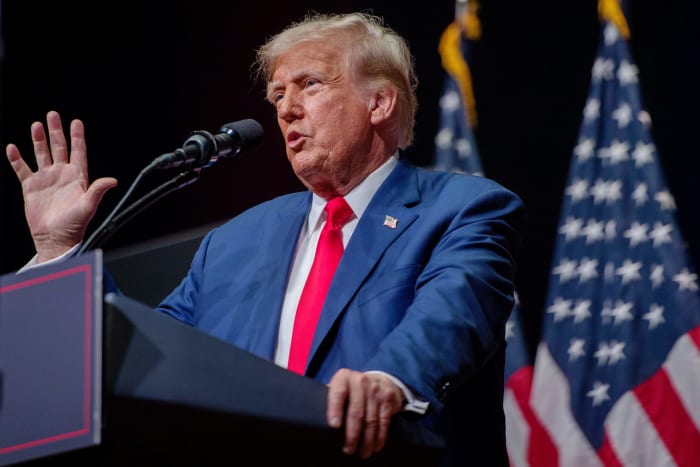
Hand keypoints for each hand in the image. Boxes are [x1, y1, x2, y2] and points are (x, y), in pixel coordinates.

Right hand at [6, 110, 116, 262]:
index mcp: (77, 177)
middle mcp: (61, 175)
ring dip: (38, 140)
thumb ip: (98, 191)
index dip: (77, 137)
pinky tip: (13, 148)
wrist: (55, 239)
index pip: (78, 151)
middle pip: (58, 148)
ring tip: (36, 125)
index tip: (76, 122)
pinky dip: (17, 159)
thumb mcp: (88, 206)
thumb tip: (112, 180)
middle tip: (52, 115)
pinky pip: (22, 169)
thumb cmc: (74, 225)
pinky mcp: (31, 187)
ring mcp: (46, 179)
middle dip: (56, 131)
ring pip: (41, 154)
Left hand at [327, 368, 403, 458]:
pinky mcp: (387, 398)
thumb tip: (319, 421)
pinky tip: (375, 446)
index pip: (338, 394)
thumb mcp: (339, 388)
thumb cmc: (352, 390)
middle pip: (356, 412)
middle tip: (348, 449)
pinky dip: (379, 437)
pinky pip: (383, 421)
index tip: (334, 426)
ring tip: (362, 452)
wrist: (378, 381)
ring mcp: (375, 389)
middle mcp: (360, 381)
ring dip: (366, 440)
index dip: (335, 410)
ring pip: (371, 420)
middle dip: (352, 435)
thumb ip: (331, 400)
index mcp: (343, 378)